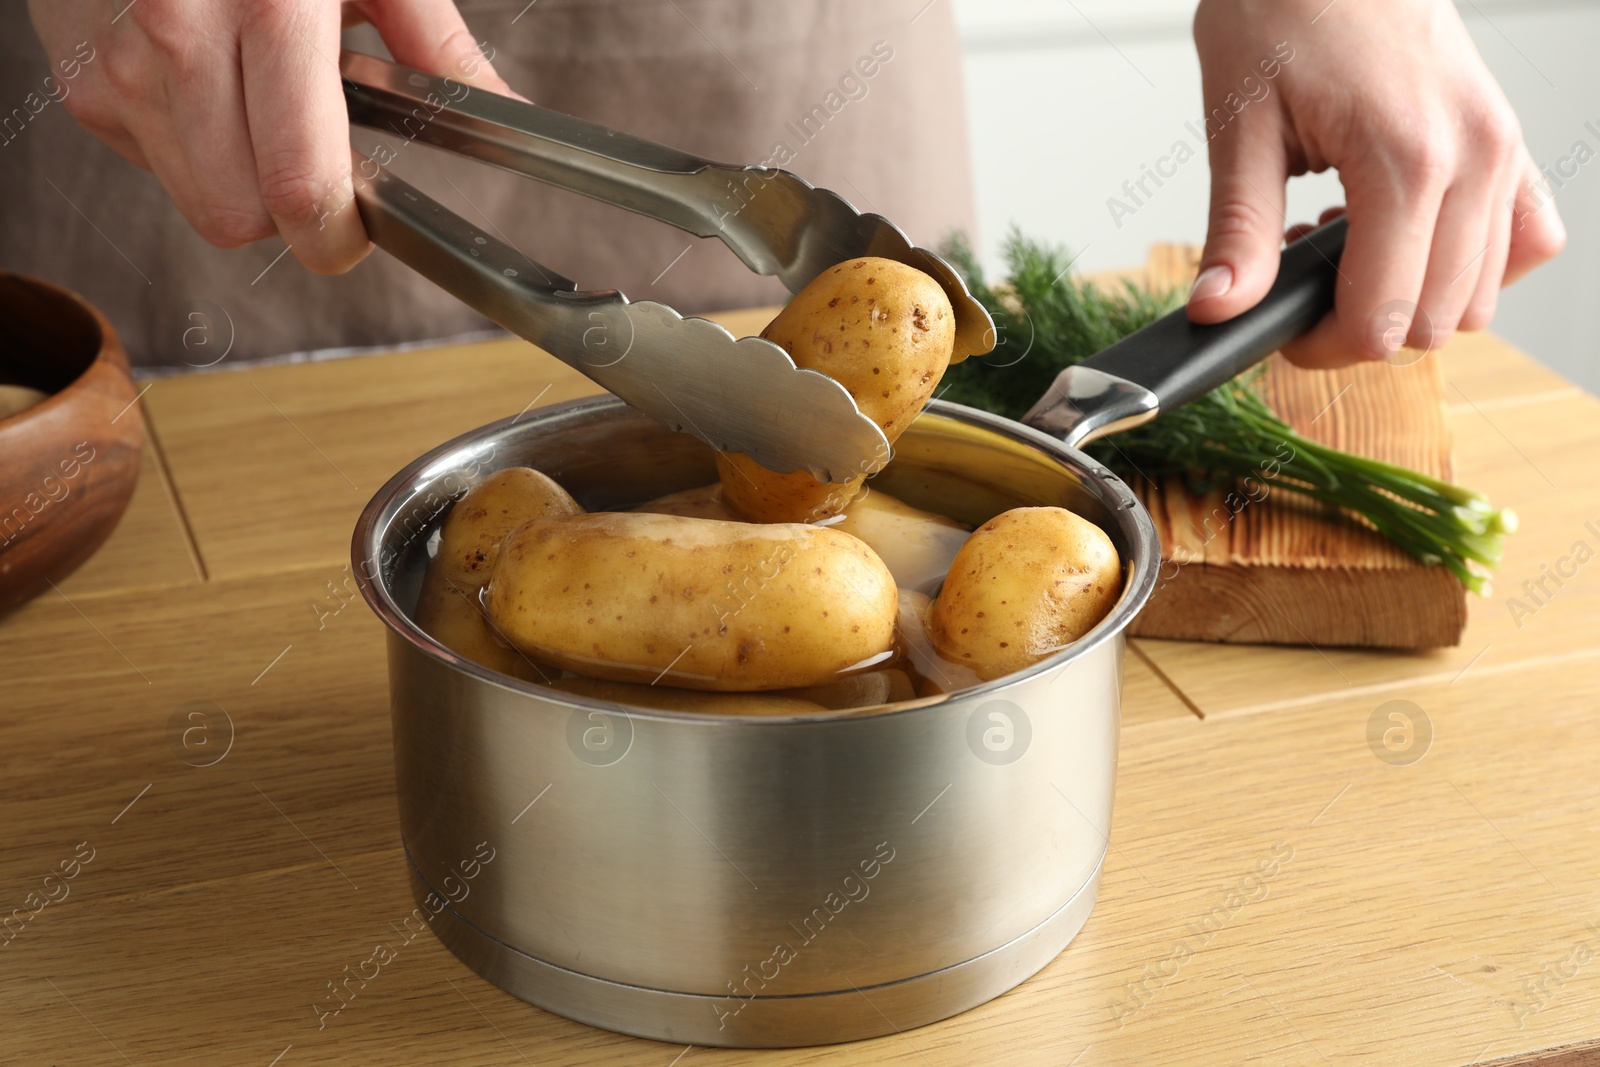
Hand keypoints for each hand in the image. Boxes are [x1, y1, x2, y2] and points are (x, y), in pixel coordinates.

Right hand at [29, 0, 513, 273]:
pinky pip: (152, 161)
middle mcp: (178, 40)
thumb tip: (502, 112)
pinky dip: (189, 145)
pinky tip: (209, 82)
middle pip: (239, 216)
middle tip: (315, 157)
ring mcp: (118, 63)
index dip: (336, 235)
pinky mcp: (82, 79)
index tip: (357, 230)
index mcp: (268, 11)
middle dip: (287, 210)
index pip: (298, 188)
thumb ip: (435, 44)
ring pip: (195, 200)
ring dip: (238, 180)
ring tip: (261, 101)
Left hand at [1185, 0, 1564, 366]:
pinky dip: (1469, 264)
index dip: (1323, 345)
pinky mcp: (1510, 142)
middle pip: (1435, 321)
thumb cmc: (1284, 11)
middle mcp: (1475, 158)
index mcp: (1406, 158)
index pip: (1383, 316)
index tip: (1280, 329)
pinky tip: (1405, 236)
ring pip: (1480, 295)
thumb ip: (1238, 231)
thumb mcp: (1240, 126)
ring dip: (1412, 297)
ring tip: (1347, 244)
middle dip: (1362, 327)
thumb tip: (1219, 309)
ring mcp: (1503, 150)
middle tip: (1302, 283)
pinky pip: (1526, 240)